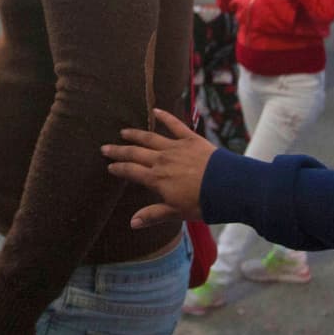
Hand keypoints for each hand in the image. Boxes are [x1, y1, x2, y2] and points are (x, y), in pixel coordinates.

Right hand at [102, 108, 214, 227]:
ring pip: (150, 138)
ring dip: (135, 134)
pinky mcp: (191, 139)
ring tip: (123, 131)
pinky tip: (155, 111)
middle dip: (119, 150)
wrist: (228, 186)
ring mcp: (175, 147)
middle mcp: (161, 160)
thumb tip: (132, 222)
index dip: (119, 168)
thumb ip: (153, 214)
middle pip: (135, 153)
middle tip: (105, 147)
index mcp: (156, 179)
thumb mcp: (176, 213)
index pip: (131, 171)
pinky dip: (165, 117)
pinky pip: (175, 125)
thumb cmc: (202, 203)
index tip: (109, 166)